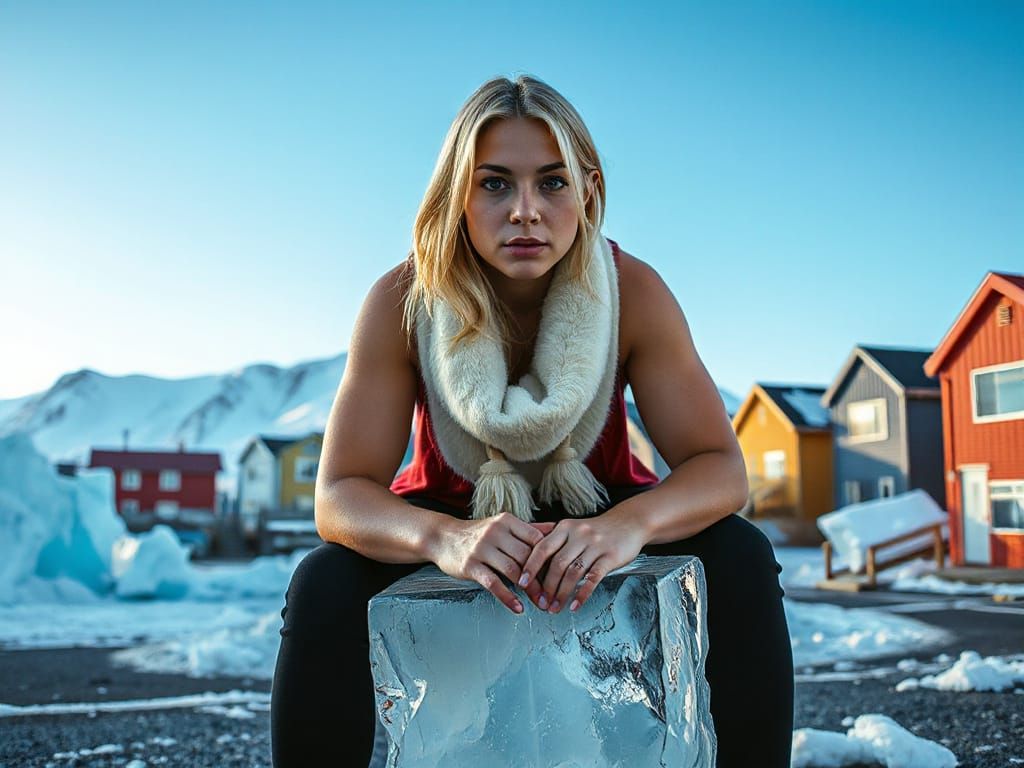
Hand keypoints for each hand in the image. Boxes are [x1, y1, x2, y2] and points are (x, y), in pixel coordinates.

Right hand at [431, 513, 556, 613]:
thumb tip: (557, 528)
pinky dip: (507, 597)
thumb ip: (529, 528)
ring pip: (512, 570)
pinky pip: (493, 583)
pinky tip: (518, 608)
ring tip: (539, 603)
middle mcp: (495, 532)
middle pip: (526, 556)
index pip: (535, 539)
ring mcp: (481, 549)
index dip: (549, 557)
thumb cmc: (477, 533)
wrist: (442, 537)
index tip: (559, 573)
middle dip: (541, 578)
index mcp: (506, 521)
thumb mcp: (502, 525)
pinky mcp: (470, 565)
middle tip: (552, 594)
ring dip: (528, 590)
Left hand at [518, 513, 647, 613]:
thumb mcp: (572, 526)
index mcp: (565, 528)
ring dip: (562, 594)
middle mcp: (579, 535)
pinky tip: (575, 605)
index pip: (543, 547)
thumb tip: (524, 539)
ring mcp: (595, 545)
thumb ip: (549, 533)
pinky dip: (583, 593)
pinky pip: (593, 578)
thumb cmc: (596, 529)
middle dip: (546, 587)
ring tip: (555, 608)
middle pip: (557, 564)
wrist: (629, 522)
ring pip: (574, 573)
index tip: (522, 583)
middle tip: (540, 603)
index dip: (530, 566)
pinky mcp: (610, 556)